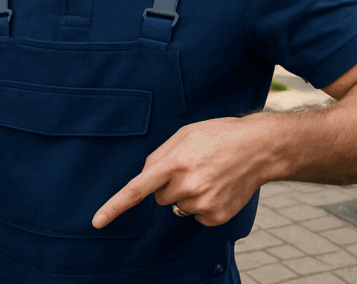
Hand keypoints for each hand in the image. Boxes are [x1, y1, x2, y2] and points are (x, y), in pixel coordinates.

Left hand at [92, 116, 270, 227]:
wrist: (259, 148)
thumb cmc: (218, 135)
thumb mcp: (184, 134)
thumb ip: (159, 155)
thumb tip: (143, 178)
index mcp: (175, 162)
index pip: (138, 188)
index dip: (115, 206)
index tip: (97, 222)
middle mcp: (187, 185)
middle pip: (159, 198)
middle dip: (168, 185)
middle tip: (191, 168)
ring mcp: (203, 203)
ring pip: (177, 207)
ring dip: (187, 194)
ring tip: (208, 174)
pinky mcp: (216, 216)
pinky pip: (195, 216)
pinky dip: (203, 204)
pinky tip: (218, 186)